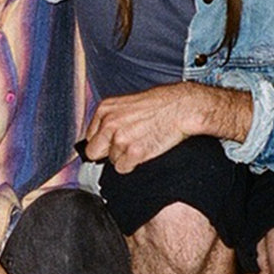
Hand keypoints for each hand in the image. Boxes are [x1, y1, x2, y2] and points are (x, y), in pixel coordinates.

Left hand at [84, 81, 251, 173]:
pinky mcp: (134, 152)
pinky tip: (144, 153)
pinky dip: (132, 165)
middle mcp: (109, 123)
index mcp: (104, 109)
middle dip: (106, 153)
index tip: (111, 143)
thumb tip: (100, 137)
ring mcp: (120, 139)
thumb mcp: (127, 104)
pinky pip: (123, 169)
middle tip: (123, 148)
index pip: (90, 136)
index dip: (102, 142)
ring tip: (141, 144)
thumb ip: (110, 118)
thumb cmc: (160, 104)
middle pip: (93, 152)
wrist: (184, 107)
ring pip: (111, 161)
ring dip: (124, 158)